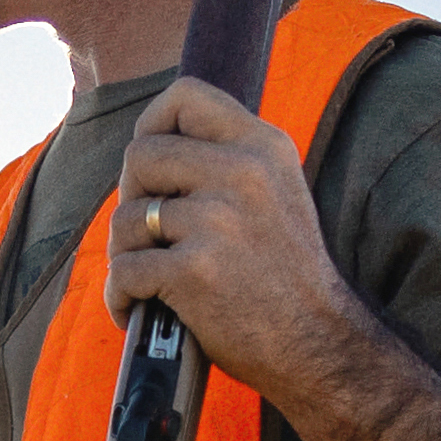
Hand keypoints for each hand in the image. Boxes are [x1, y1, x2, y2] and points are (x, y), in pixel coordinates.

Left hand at [106, 79, 363, 390]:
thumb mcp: (277, 194)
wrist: (319, 346)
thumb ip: (229, 163)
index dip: (151, 124)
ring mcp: (217, 221)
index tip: (152, 167)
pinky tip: (137, 312)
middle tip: (148, 233)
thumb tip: (154, 145)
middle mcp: (243, 173)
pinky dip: (121, 297)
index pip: (185, 95)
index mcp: (264, 146)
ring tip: (147, 280)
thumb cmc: (288, 278)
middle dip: (131, 195)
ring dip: (125, 253)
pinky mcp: (194, 270)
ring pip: (126, 217)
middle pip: (140, 154)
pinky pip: (125, 270)